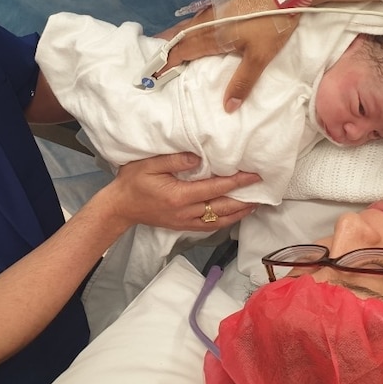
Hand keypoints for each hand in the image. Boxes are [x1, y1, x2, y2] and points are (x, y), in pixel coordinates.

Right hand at [105, 152, 260, 230]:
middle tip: (262, 190)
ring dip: (239, 213)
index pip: (215, 188)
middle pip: (222, 208)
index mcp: (179, 195)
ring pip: (219, 221)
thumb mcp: (149, 164)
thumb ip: (175, 159)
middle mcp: (185, 212)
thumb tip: (199, 157)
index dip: (237, 182)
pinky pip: (209, 226)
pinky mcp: (182, 226)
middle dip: (244, 199)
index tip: (253, 175)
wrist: (120, 207)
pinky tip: (234, 214)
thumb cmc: (132, 182)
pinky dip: (225, 221)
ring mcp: (184, 221)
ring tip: (255, 204)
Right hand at [154, 0, 299, 112]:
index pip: (181, 52)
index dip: (166, 64)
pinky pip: (197, 17)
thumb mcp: (260, 57)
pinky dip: (188, 26)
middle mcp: (207, 22)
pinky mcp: (223, 0)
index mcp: (211, 37)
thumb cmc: (271, 23)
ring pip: (187, 24)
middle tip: (151, 59)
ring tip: (165, 43)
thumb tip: (228, 108)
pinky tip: (192, 28)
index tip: (152, 74)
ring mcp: (214, 9)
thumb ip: (242, 82)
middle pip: (179, 36)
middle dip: (164, 48)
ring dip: (174, 36)